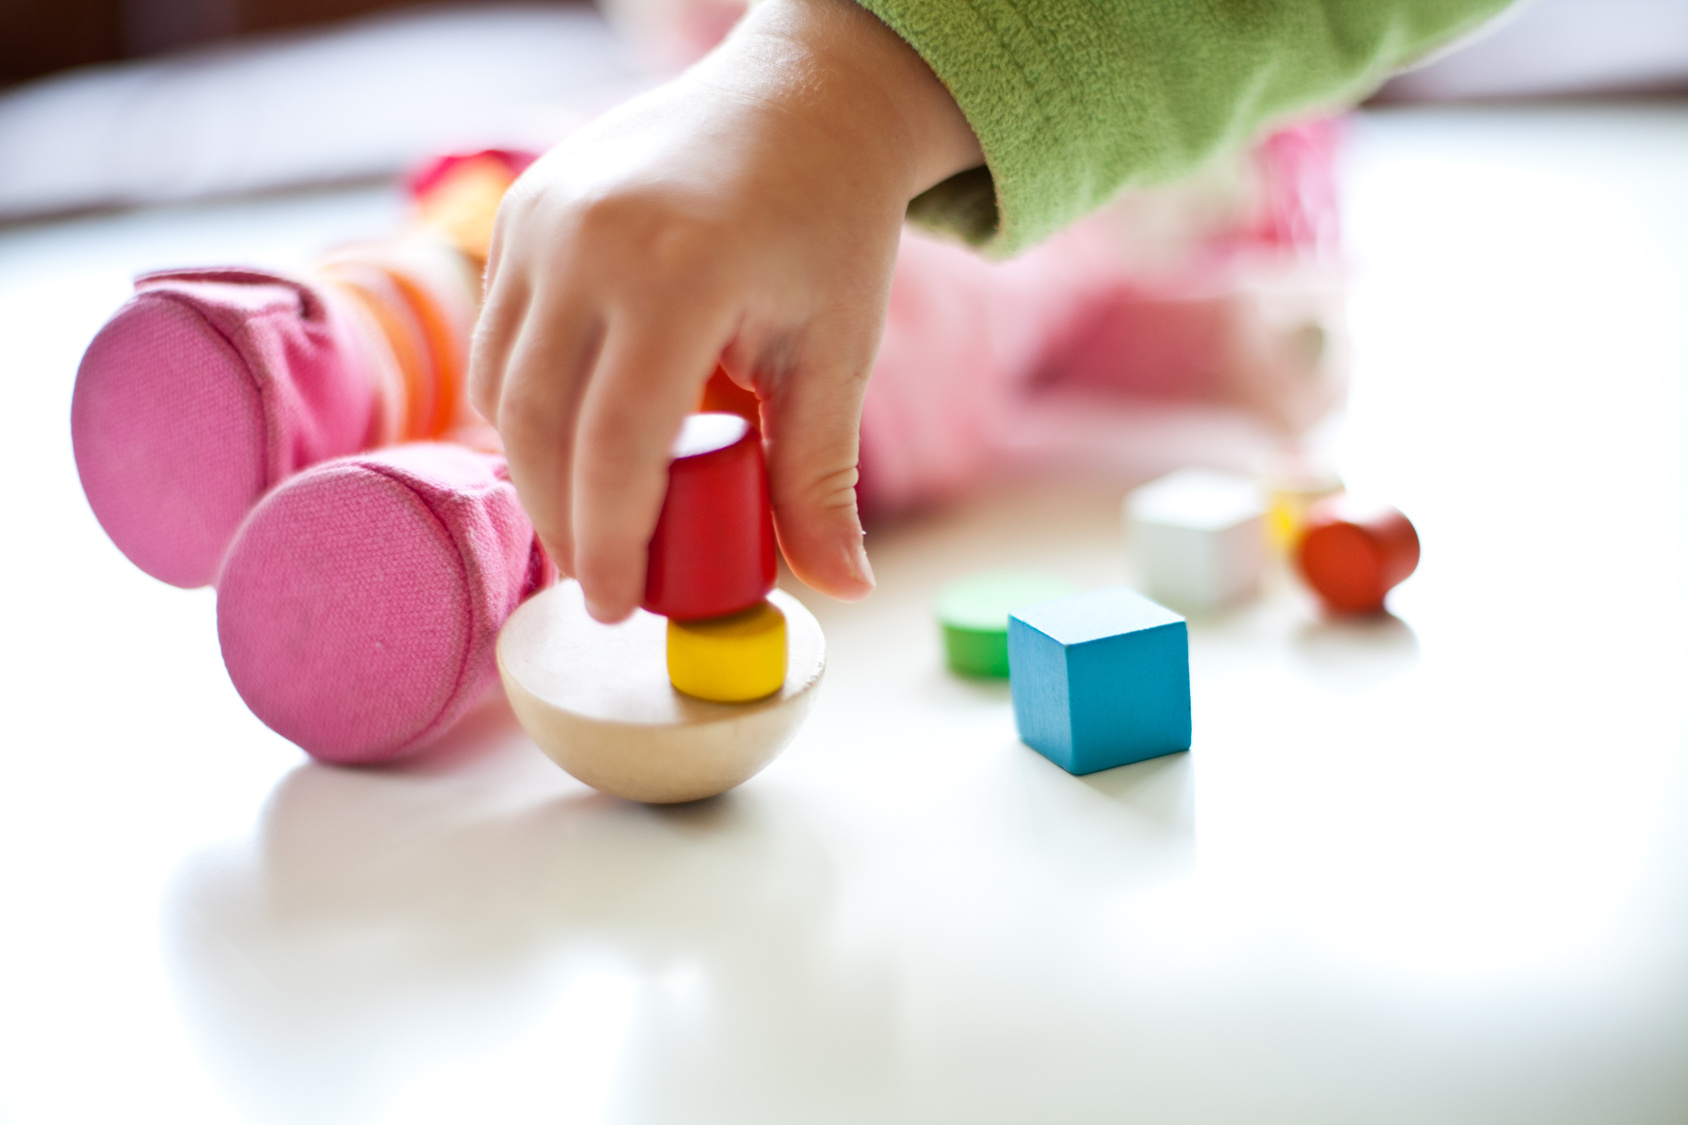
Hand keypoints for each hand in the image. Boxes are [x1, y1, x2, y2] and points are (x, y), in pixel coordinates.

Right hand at [469, 0, 981, 620]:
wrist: (800, 102)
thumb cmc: (828, 227)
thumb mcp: (837, 352)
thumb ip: (822, 476)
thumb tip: (843, 586)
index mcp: (679, 270)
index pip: (616, 445)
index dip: (609, 544)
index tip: (620, 608)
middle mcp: (589, 238)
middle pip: (540, 427)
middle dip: (563, 522)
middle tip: (602, 583)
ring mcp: (541, 216)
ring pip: (502, 387)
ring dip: (536, 470)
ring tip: (587, 522)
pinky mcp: (520, 209)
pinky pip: (498, 338)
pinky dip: (525, 405)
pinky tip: (570, 444)